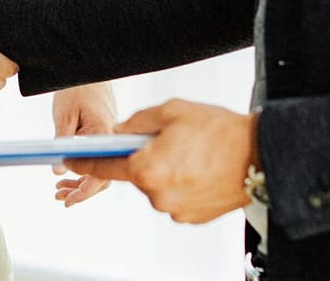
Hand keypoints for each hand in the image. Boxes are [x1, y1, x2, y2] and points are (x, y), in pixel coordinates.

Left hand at [51, 82, 117, 206]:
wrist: (88, 72)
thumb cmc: (77, 89)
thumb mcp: (64, 115)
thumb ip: (62, 142)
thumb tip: (58, 170)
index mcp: (105, 134)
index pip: (101, 173)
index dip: (85, 191)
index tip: (69, 200)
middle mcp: (112, 141)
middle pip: (103, 177)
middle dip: (81, 191)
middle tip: (61, 197)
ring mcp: (110, 141)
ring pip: (101, 171)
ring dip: (81, 183)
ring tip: (60, 191)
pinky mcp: (105, 139)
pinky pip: (99, 161)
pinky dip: (84, 170)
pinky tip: (67, 175)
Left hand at [65, 99, 258, 223]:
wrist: (259, 156)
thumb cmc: (218, 133)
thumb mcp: (172, 112)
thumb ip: (138, 122)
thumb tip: (122, 131)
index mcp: (146, 169)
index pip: (104, 167)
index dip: (84, 160)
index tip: (70, 158)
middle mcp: (157, 195)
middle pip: (135, 173)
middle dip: (144, 155)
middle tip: (167, 138)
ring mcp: (174, 209)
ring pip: (156, 184)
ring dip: (165, 169)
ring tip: (191, 151)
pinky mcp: (191, 217)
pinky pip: (174, 195)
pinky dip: (180, 181)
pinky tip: (199, 166)